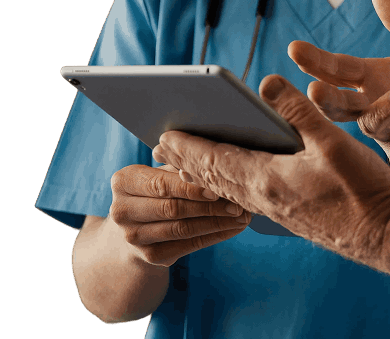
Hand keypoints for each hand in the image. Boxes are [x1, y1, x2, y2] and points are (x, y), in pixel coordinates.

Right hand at [108, 163, 251, 267]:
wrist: (134, 225)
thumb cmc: (157, 188)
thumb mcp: (162, 171)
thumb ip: (179, 166)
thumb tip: (208, 158)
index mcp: (124, 181)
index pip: (162, 185)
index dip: (192, 187)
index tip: (219, 187)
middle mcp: (121, 211)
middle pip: (173, 209)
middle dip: (210, 206)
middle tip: (239, 203)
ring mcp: (133, 237)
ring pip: (182, 229)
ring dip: (216, 223)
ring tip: (242, 217)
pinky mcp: (148, 256)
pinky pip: (186, 246)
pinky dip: (213, 236)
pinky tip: (232, 228)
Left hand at [152, 74, 389, 273]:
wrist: (381, 236)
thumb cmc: (361, 190)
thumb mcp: (332, 141)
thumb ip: (298, 111)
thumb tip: (266, 83)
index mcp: (268, 179)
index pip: (216, 160)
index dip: (189, 146)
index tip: (165, 133)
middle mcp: (264, 198)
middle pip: (214, 177)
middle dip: (187, 160)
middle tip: (161, 146)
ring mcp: (275, 209)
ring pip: (228, 189)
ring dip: (204, 173)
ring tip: (185, 163)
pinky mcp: (288, 214)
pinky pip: (243, 197)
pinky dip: (226, 184)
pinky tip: (231, 181)